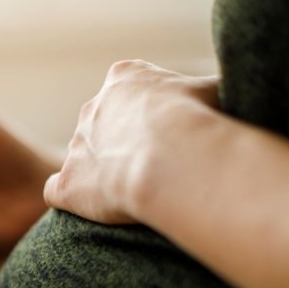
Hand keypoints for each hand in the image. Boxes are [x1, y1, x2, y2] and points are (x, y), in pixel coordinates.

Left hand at [43, 60, 219, 223]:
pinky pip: (57, 191)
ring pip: (83, 157)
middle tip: (155, 167)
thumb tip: (231, 93)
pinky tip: (94, 209)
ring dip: (103, 174)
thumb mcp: (216, 91)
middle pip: (103, 124)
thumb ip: (210, 92)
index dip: (150, 115)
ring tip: (136, 192)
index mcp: (125, 78)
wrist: (173, 158)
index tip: (169, 133)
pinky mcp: (66, 183)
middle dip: (124, 143)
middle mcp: (93, 107)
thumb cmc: (202, 121)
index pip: (129, 90)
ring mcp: (76, 146)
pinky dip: (72, 199)